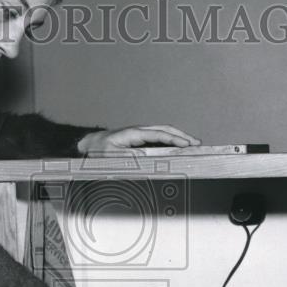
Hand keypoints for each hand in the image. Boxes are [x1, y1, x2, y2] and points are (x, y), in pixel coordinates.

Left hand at [77, 125, 200, 153]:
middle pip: (165, 130)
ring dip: (178, 137)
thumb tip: (144, 155)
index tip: (186, 144)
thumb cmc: (98, 150)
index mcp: (134, 133)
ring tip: (192, 145)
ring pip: (164, 133)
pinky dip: (171, 142)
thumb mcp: (110, 155)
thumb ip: (126, 156)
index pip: (159, 134)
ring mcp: (140, 135)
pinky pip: (159, 139)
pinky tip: (178, 148)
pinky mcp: (140, 140)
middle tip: (197, 143)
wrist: (90, 145)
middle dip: (182, 136)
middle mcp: (139, 131)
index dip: (174, 139)